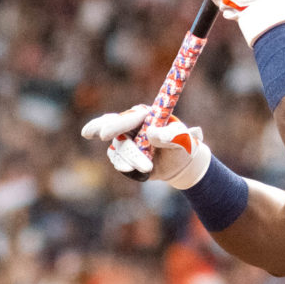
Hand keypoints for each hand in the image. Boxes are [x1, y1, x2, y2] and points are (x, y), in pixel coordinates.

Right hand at [81, 104, 211, 189]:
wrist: (178, 162)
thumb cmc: (182, 144)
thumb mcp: (183, 139)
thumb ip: (170, 135)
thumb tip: (152, 134)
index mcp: (145, 114)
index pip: (129, 117)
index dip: (116, 124)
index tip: (105, 134)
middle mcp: (131, 123)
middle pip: (110, 124)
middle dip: (105, 129)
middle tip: (101, 135)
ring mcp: (124, 138)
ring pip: (118, 147)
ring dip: (130, 158)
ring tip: (148, 167)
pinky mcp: (122, 153)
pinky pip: (116, 158)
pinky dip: (123, 165)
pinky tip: (132, 170)